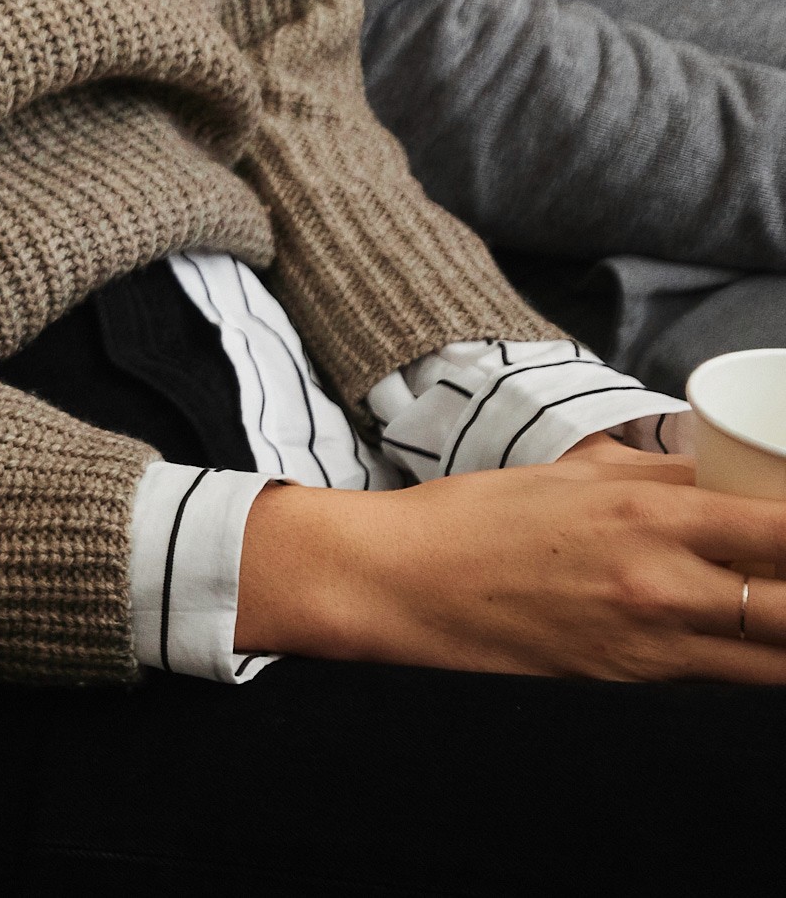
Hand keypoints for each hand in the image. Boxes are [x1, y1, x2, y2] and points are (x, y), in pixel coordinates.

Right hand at [238, 449, 785, 680]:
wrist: (404, 584)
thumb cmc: (481, 518)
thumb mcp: (579, 473)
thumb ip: (669, 476)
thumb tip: (740, 476)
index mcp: (648, 514)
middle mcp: (663, 583)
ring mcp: (654, 641)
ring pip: (780, 656)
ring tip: (778, 602)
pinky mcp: (638, 680)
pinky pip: (732, 677)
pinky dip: (760, 659)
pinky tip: (757, 637)